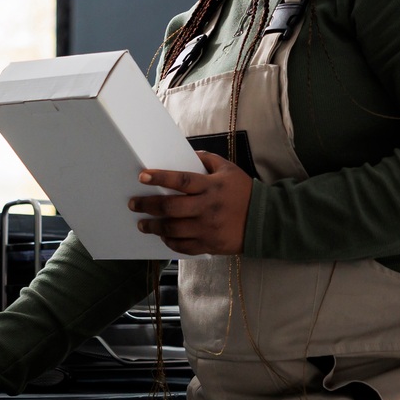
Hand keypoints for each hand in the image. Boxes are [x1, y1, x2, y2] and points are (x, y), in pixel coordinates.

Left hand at [129, 152, 251, 255]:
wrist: (266, 220)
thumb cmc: (245, 192)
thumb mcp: (229, 170)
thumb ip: (207, 160)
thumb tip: (188, 153)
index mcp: (211, 186)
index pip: (181, 180)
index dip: (160, 178)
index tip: (143, 176)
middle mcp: (207, 207)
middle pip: (170, 207)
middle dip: (148, 205)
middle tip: (134, 204)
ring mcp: (208, 228)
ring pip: (173, 229)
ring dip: (154, 226)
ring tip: (142, 223)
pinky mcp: (210, 244)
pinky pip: (183, 246)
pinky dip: (170, 241)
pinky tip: (163, 236)